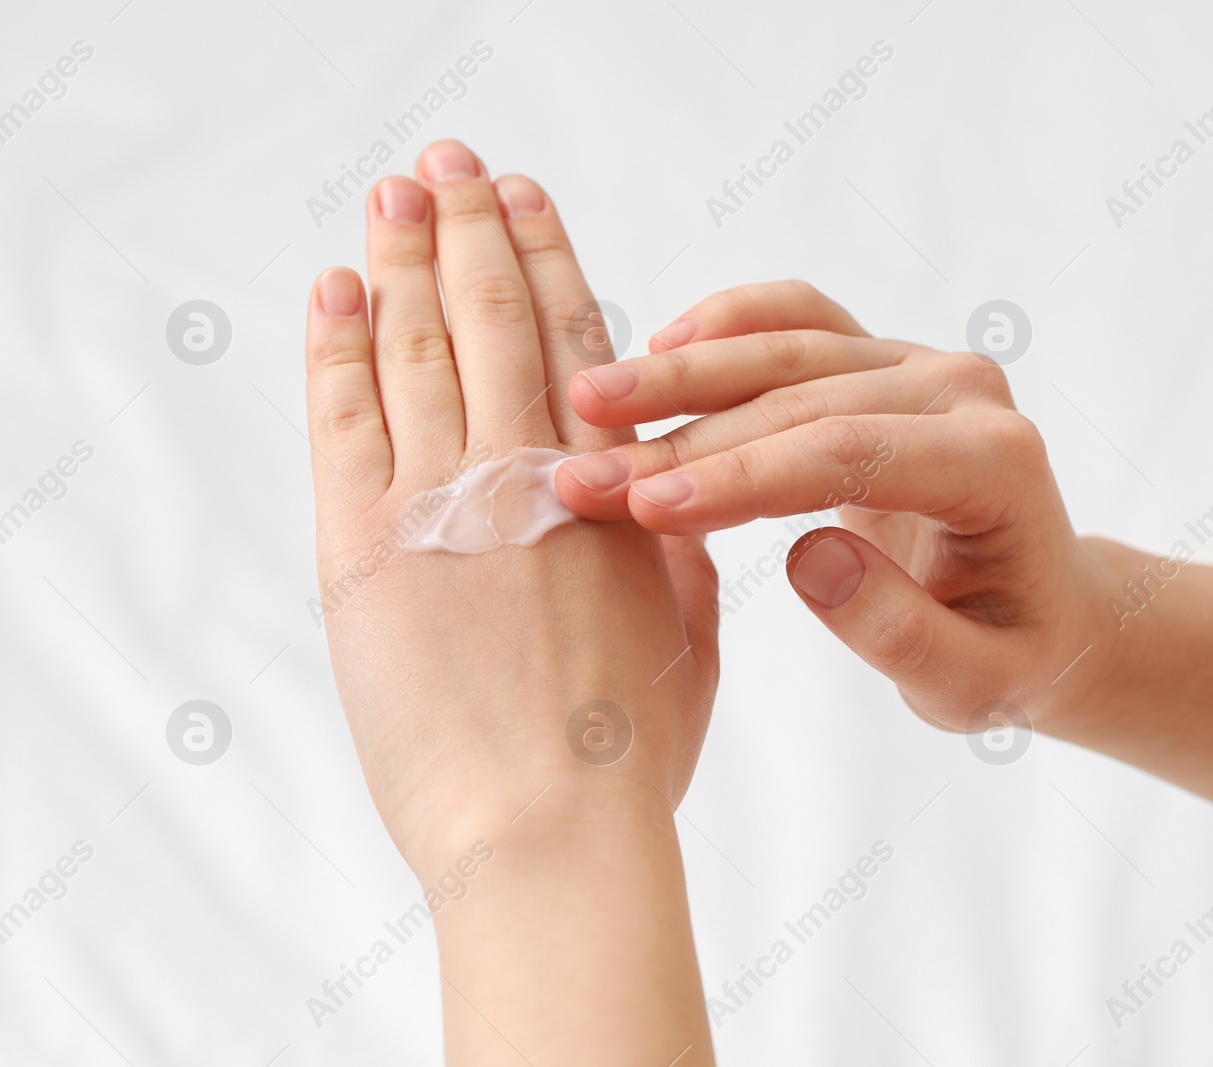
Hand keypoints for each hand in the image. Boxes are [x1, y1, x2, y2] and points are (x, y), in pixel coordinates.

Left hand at [303, 140, 718, 874]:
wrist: (551, 821)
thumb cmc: (630, 748)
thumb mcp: (688, 637)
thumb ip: (675, 551)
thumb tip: (672, 502)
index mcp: (611, 484)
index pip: (576, 338)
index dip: (546, 257)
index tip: (524, 200)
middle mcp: (527, 466)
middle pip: (491, 314)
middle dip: (468, 227)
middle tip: (449, 164)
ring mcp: (441, 497)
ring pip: (416, 343)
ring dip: (402, 257)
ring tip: (394, 195)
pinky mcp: (365, 543)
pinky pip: (344, 416)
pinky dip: (338, 344)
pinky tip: (337, 289)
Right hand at [553, 281, 1124, 738]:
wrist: (1044, 607)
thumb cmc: (1007, 654)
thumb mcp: (971, 683)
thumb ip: (899, 632)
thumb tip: (810, 559)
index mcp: (994, 463)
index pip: (845, 453)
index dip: (737, 477)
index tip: (642, 509)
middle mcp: (961, 392)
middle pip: (803, 394)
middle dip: (682, 437)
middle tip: (577, 475)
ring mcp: (922, 366)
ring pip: (789, 345)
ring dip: (682, 374)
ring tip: (586, 404)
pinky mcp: (885, 360)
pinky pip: (800, 319)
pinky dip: (728, 322)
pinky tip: (656, 343)